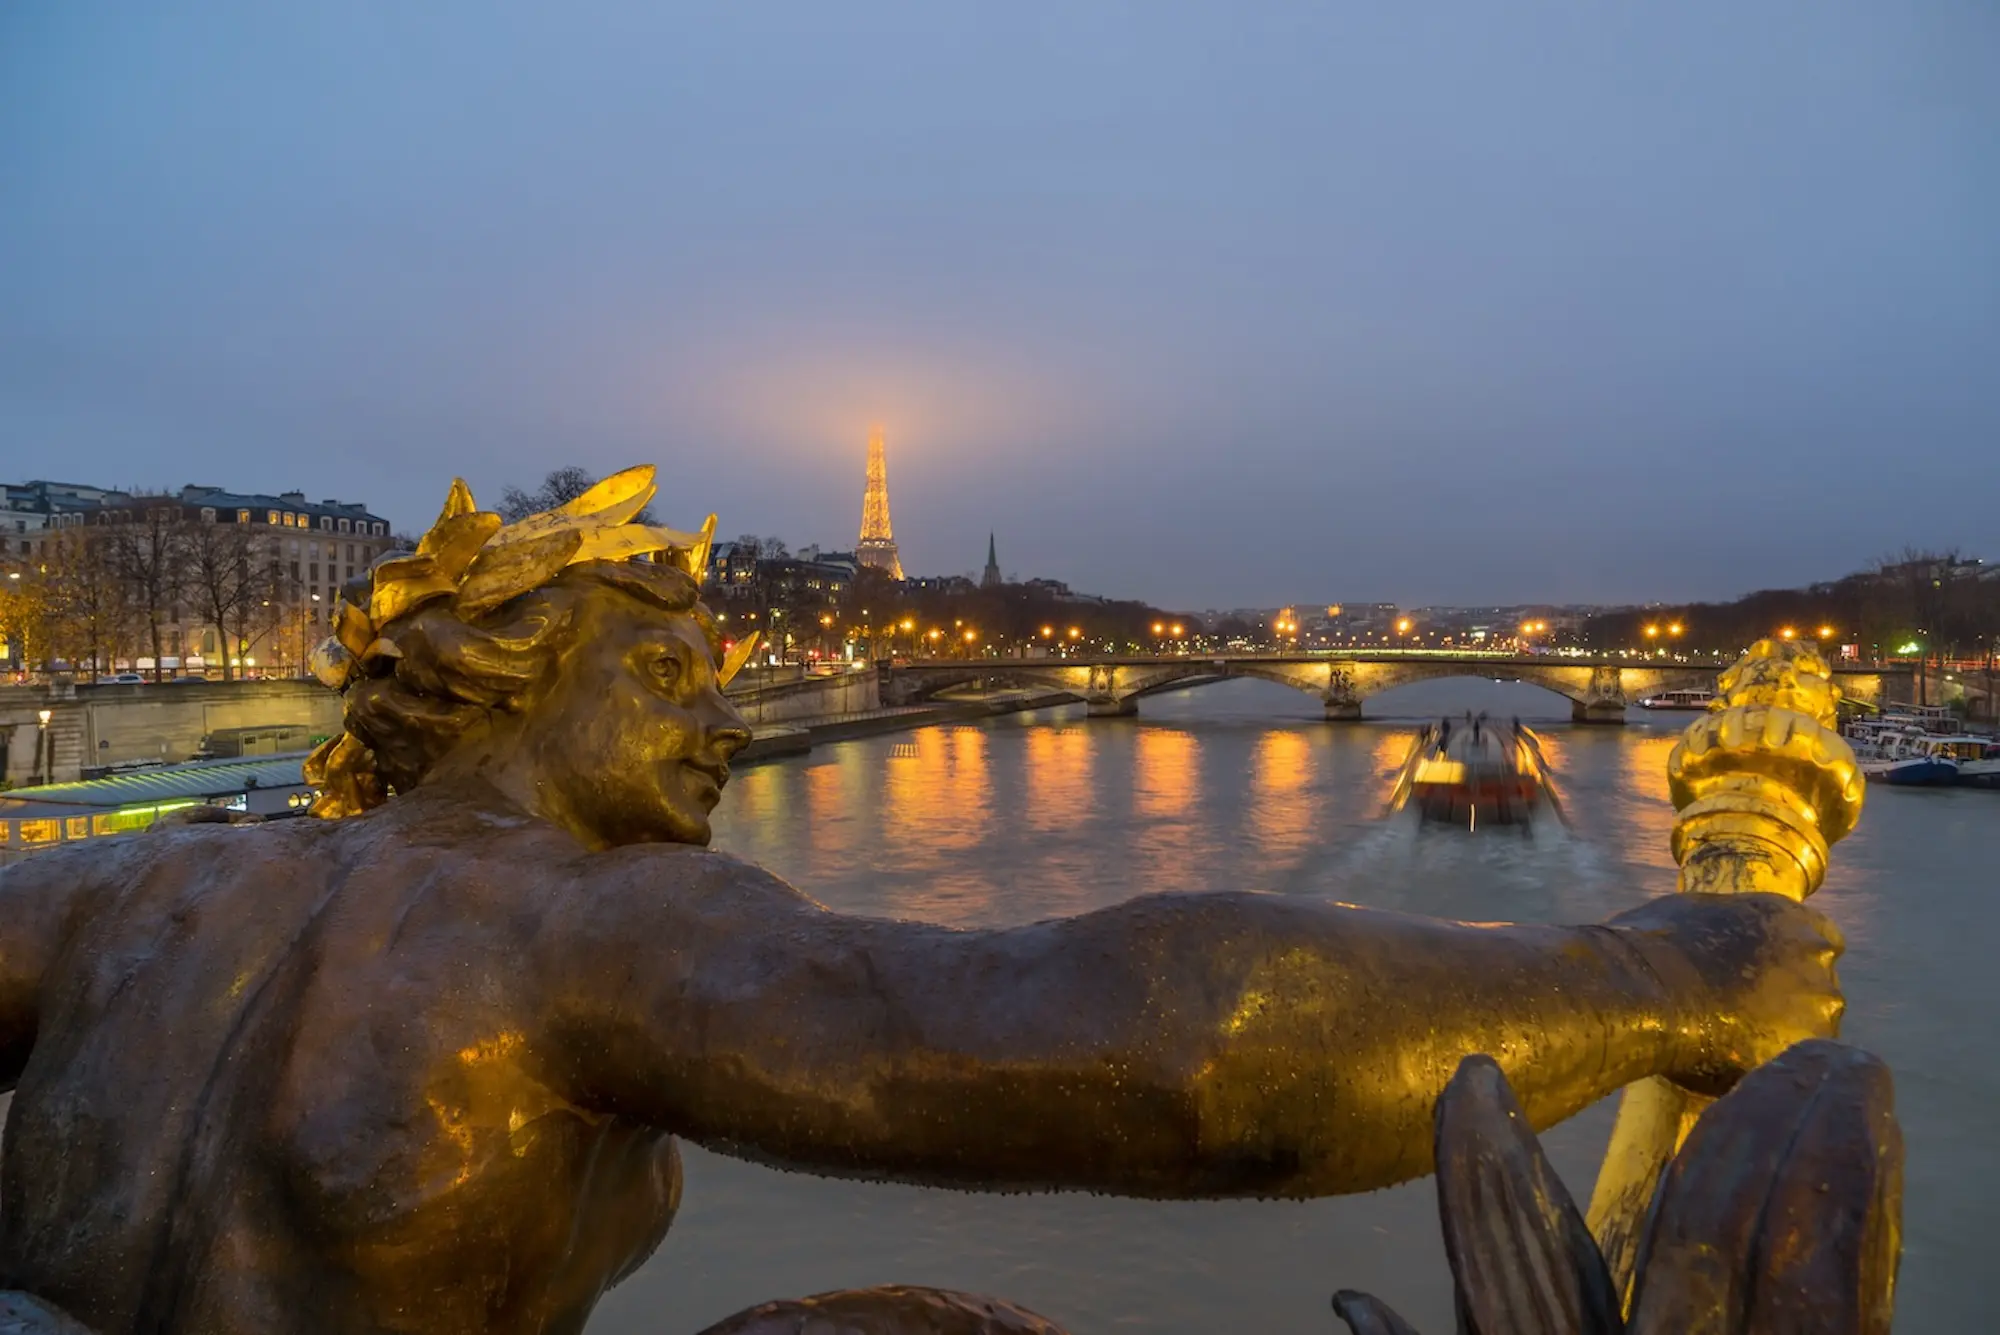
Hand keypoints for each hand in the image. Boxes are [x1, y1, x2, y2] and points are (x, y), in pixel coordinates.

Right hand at [1610, 893, 1843, 1095]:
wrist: (1647, 989)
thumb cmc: (1660, 943)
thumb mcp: (1703, 911)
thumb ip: (1736, 924)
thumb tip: (1726, 935)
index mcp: (1797, 921)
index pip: (1821, 939)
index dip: (1792, 958)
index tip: (1768, 973)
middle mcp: (1818, 960)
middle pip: (1817, 985)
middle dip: (1790, 997)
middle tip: (1746, 1010)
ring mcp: (1817, 1009)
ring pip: (1810, 1026)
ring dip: (1783, 1032)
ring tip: (1735, 1040)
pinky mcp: (1801, 1051)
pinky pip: (1792, 1061)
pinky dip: (1769, 1061)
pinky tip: (1733, 1060)